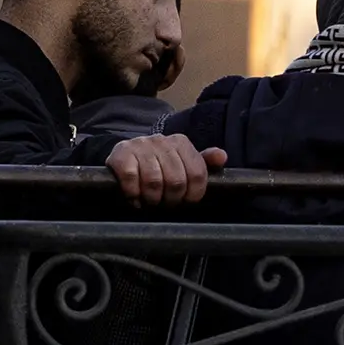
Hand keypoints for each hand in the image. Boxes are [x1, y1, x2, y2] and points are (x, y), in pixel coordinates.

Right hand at [107, 134, 223, 207]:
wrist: (124, 156)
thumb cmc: (157, 164)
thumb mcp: (182, 163)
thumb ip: (203, 162)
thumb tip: (222, 157)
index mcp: (181, 142)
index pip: (197, 174)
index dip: (192, 195)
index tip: (185, 201)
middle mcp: (161, 140)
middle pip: (176, 181)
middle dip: (171, 200)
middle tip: (165, 203)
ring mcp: (140, 146)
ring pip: (154, 182)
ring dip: (152, 199)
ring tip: (150, 201)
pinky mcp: (121, 154)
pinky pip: (131, 179)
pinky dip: (133, 194)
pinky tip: (135, 198)